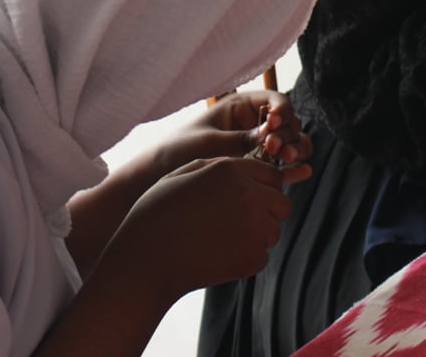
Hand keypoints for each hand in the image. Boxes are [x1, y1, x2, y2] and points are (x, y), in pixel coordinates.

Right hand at [102, 157, 290, 301]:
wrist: (143, 261)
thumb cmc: (155, 216)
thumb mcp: (180, 175)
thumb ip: (217, 166)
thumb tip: (242, 165)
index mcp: (231, 170)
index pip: (273, 175)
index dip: (264, 189)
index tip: (249, 203)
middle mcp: (249, 193)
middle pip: (281, 204)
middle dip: (267, 214)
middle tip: (239, 226)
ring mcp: (254, 225)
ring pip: (273, 232)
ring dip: (256, 238)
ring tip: (222, 243)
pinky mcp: (252, 256)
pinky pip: (261, 257)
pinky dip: (245, 261)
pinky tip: (218, 260)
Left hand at [148, 89, 312, 185]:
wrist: (158, 179)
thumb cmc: (177, 151)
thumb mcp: (208, 142)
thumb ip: (241, 139)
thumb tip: (274, 137)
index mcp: (241, 107)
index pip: (275, 101)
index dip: (281, 110)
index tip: (274, 123)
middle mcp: (254, 124)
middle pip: (289, 123)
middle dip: (288, 132)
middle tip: (274, 147)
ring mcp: (259, 148)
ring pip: (292, 143)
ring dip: (295, 149)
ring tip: (285, 158)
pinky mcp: (260, 170)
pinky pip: (283, 167)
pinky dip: (295, 168)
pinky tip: (302, 172)